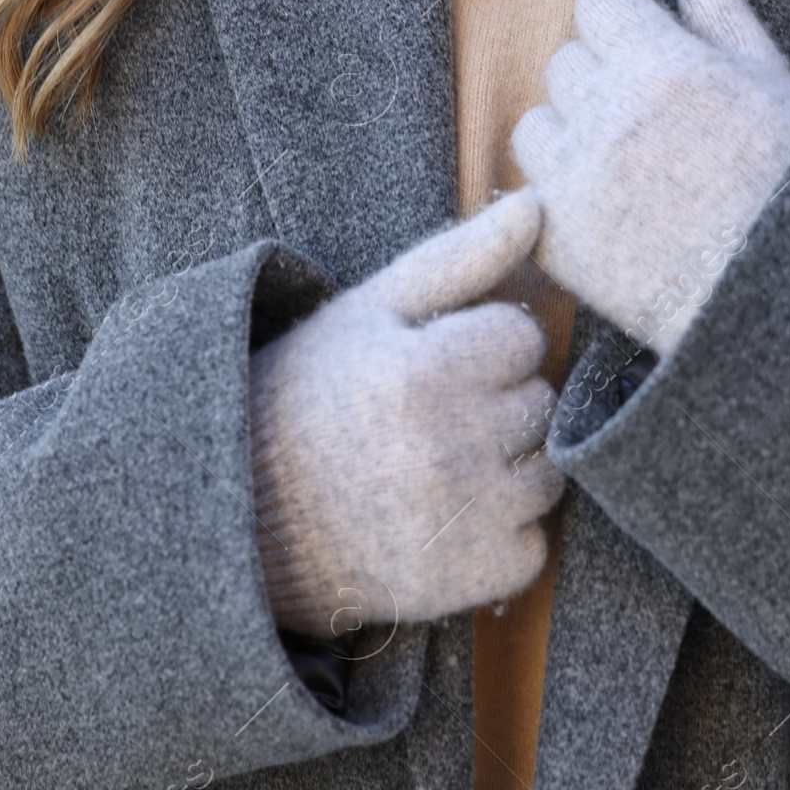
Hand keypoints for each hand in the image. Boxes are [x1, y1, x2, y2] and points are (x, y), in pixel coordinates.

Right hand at [249, 191, 563, 637]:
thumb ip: (462, 256)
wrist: (242, 522)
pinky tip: (443, 523)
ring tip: (436, 468)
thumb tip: (539, 205)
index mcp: (425, 371)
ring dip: (507, 470)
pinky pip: (532, 546)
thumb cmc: (310, 397)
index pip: (522, 337)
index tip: (431, 364)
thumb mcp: (370, 310)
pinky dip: (500, 539)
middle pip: (538, 403)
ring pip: (547, 474)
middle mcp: (449, 448)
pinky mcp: (467, 584)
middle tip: (426, 419)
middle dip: (494, 404)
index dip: (479, 345)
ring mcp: (461, 522)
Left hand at [512, 0, 789, 357]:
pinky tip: (601, 199)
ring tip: (617, 147)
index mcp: (665, 68)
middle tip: (642, 85)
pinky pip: (528, 193)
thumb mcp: (770, 83)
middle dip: (601, 61)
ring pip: (536, 124)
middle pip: (568, 60)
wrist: (784, 303)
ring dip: (568, 125)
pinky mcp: (560, 244)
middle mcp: (609, 118)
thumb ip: (722, 10)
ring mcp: (577, 183)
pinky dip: (555, 189)